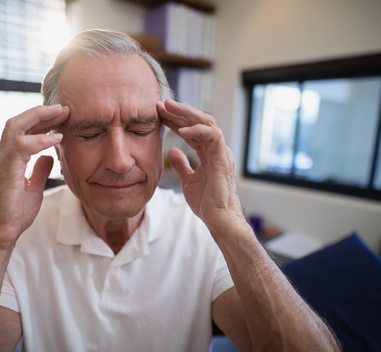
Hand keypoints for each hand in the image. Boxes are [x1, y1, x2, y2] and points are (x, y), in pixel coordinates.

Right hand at [0, 105, 69, 249]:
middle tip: (64, 108)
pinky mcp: (5, 169)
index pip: (22, 130)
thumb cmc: (14, 215)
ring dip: (40, 117)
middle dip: (41, 112)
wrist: (1, 233)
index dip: (41, 121)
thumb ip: (40, 170)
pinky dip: (41, 139)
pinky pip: (22, 145)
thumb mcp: (33, 188)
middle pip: (18, 121)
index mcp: (5, 158)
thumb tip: (49, 157)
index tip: (61, 117)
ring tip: (61, 114)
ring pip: (16, 125)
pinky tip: (57, 139)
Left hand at [157, 100, 249, 239]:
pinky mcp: (223, 159)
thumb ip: (181, 165)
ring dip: (187, 113)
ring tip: (169, 107)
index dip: (175, 121)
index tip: (158, 113)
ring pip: (207, 122)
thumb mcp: (188, 181)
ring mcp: (221, 152)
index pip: (191, 130)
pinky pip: (213, 137)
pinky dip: (197, 131)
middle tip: (161, 103)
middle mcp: (216, 149)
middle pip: (199, 121)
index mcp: (209, 153)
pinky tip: (181, 131)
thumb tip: (171, 152)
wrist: (218, 220)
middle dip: (180, 111)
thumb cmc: (207, 203)